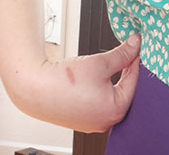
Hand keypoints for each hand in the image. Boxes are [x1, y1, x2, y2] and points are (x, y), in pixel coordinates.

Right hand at [14, 33, 141, 133]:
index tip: (136, 48)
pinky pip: (99, 103)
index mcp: (115, 110)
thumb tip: (135, 44)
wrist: (33, 88)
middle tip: (127, 54)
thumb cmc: (64, 80)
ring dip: (114, 81)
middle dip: (126, 72)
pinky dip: (101, 90)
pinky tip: (98, 78)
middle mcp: (106, 122)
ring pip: (112, 97)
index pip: (133, 81)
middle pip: (125, 91)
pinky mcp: (82, 120)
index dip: (135, 61)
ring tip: (111, 64)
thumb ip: (123, 54)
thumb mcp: (101, 62)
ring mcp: (93, 123)